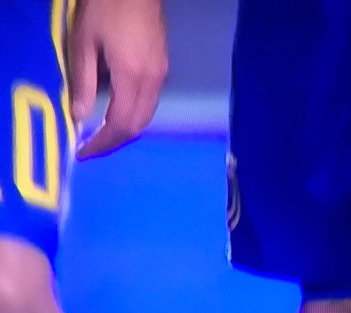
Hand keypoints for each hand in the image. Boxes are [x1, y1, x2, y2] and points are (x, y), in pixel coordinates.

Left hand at [69, 0, 168, 159]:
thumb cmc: (106, 8)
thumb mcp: (84, 42)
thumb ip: (82, 82)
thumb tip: (78, 116)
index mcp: (133, 78)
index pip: (121, 124)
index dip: (103, 142)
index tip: (84, 151)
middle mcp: (153, 82)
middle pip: (137, 124)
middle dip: (115, 140)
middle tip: (92, 146)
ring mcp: (161, 75)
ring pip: (146, 115)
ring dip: (125, 128)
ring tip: (102, 131)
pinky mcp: (163, 67)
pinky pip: (150, 101)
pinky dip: (134, 113)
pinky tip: (117, 109)